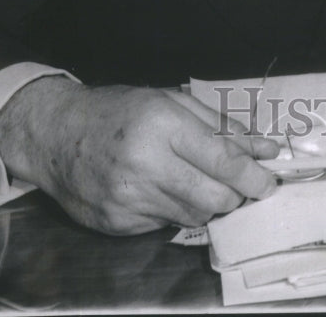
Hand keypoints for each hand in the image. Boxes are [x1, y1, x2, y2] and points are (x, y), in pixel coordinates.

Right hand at [0, 77, 278, 234]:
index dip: (253, 176)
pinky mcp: (117, 224)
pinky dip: (176, 210)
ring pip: (194, 216)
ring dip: (209, 204)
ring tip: (199, 182)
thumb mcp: (171, 100)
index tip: (270, 182)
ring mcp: (129, 198)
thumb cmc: (119, 110)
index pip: (222, 161)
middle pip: (214, 199)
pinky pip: (166, 225)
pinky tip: (164, 190)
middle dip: (237, 196)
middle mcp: (145, 164)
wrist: (56, 134)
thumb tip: (265, 149)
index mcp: (162, 124)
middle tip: (241, 186)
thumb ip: (221, 126)